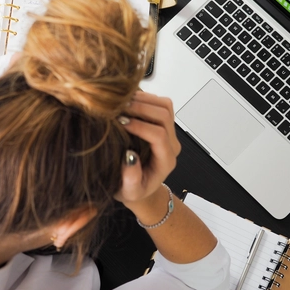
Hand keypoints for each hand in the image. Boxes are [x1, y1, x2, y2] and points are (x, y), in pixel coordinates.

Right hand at [115, 91, 180, 205]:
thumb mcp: (129, 192)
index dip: (140, 126)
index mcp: (166, 160)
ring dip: (143, 99)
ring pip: (164, 105)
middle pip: (164, 115)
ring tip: (121, 102)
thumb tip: (129, 156)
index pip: (159, 135)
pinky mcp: (163, 123)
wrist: (140, 186)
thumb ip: (131, 179)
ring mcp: (169, 132)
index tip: (120, 123)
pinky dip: (144, 97)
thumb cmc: (133, 190)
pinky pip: (159, 103)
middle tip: (118, 108)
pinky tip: (126, 101)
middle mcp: (171, 144)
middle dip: (141, 108)